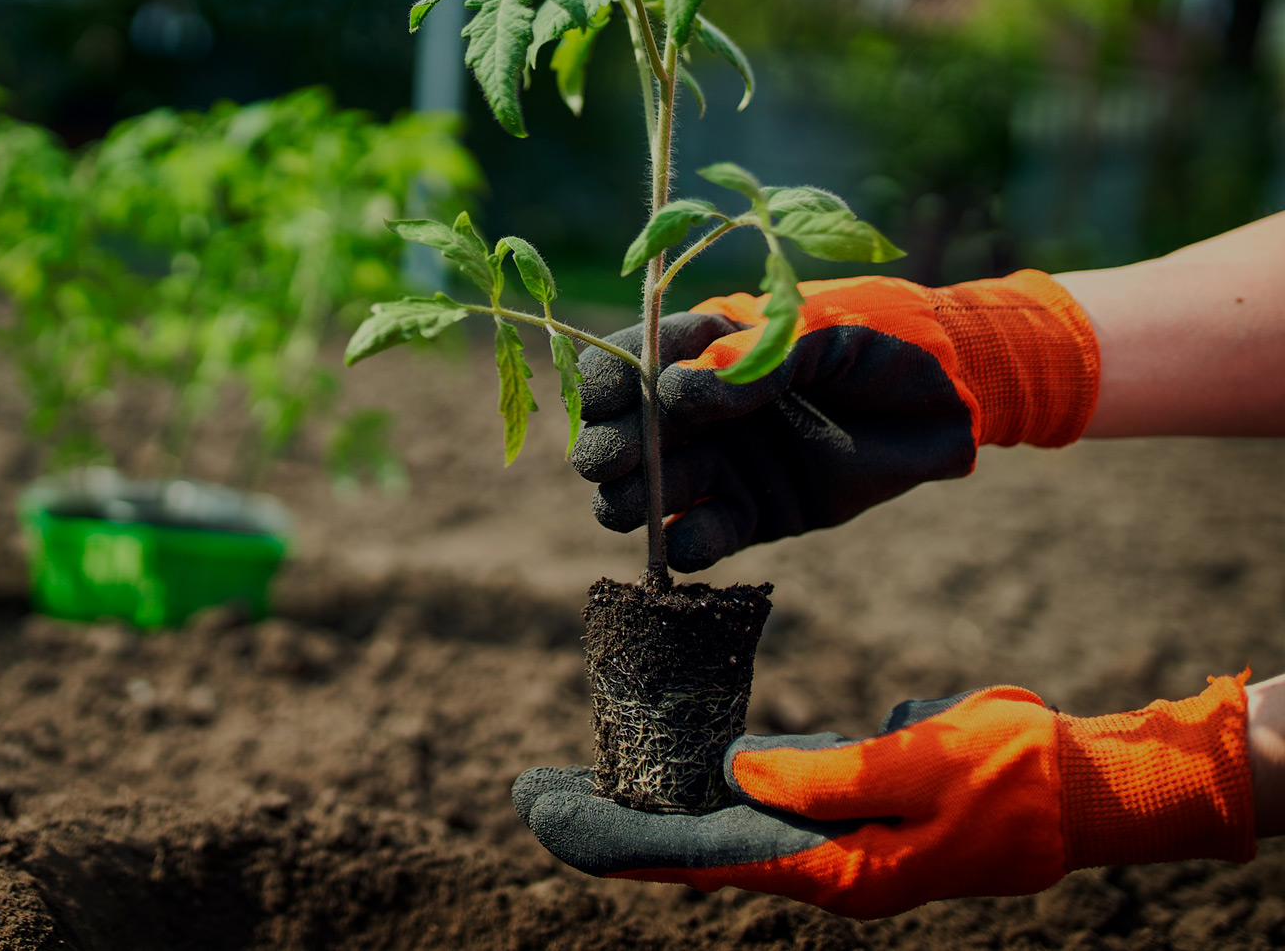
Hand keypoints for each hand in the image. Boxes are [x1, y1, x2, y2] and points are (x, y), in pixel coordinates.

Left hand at [512, 675, 1254, 919]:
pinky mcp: (856, 818)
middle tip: (538, 796)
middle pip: (696, 853)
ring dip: (656, 816)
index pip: (700, 858)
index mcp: (836, 868)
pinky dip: (713, 797)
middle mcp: (826, 867)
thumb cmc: (1012, 774)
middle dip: (615, 829)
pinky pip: (768, 811)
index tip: (548, 814)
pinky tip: (676, 776)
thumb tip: (733, 774)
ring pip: (725, 834)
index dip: (617, 838)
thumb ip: (822, 773)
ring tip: (584, 788)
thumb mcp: (916, 762)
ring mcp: (840, 846)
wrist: (1091, 790)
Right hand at [570, 271, 1099, 570]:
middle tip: (618, 458)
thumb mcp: (815, 333)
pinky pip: (699, 538)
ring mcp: (719, 465)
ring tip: (641, 501)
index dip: (605, 382)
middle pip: (619, 435)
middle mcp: (696, 412)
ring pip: (642, 492)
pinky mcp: (751, 515)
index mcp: (699, 353)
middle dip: (610, 447)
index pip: (623, 365)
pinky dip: (684, 546)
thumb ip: (750, 359)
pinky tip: (689, 540)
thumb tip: (674, 393)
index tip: (612, 396)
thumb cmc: (878, 344)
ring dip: (629, 500)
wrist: (947, 400)